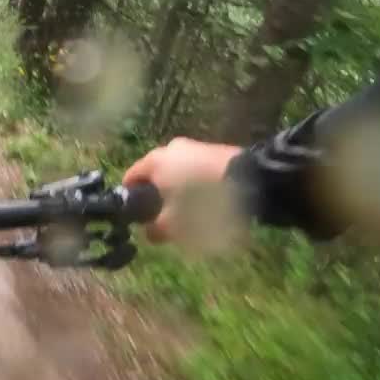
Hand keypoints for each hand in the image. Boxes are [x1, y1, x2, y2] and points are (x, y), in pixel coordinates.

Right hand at [122, 137, 242, 244]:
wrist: (250, 179)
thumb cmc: (202, 201)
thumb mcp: (175, 224)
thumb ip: (155, 230)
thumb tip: (148, 232)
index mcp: (153, 161)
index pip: (129, 178)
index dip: (130, 200)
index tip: (137, 218)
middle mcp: (169, 148)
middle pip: (154, 175)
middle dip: (157, 196)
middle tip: (165, 217)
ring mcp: (193, 146)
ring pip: (176, 172)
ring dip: (178, 190)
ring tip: (189, 211)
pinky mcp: (213, 150)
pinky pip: (195, 169)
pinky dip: (195, 184)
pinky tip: (207, 199)